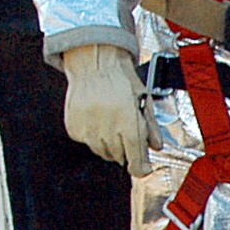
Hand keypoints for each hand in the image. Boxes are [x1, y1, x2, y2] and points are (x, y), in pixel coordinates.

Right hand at [59, 44, 147, 177]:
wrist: (94, 62)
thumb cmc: (121, 79)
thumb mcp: (144, 101)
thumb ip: (151, 127)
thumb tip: (155, 147)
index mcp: (129, 124)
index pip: (136, 160)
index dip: (140, 168)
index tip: (142, 168)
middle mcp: (108, 129)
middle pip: (120, 157)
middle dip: (126, 150)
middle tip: (125, 133)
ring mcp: (89, 129)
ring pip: (102, 152)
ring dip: (109, 145)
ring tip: (110, 123)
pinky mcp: (74, 127)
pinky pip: (86, 141)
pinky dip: (92, 135)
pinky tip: (96, 118)